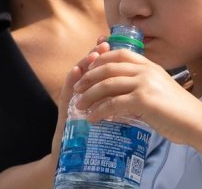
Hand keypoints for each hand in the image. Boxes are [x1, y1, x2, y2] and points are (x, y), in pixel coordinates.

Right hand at [51, 39, 111, 158]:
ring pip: (76, 77)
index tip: (113, 42)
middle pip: (88, 69)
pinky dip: (70, 81)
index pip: (101, 70)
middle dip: (96, 55)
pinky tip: (75, 72)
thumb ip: (120, 102)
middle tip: (103, 44)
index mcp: (96, 93)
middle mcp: (83, 93)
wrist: (78, 159)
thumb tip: (137, 89)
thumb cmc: (96, 137)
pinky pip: (66, 94)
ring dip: (83, 64)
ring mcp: (72, 101)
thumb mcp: (112, 118)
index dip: (106, 56)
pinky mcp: (64, 112)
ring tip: (91, 54)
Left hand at [71, 49, 200, 144]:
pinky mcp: (143, 100)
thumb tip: (122, 94)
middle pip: (108, 68)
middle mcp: (145, 70)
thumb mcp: (160, 89)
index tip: (87, 70)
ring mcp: (144, 84)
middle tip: (76, 89)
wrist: (196, 121)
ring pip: (107, 84)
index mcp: (149, 65)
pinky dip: (99, 111)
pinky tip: (92, 118)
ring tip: (79, 106)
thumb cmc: (179, 110)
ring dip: (89, 95)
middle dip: (88, 78)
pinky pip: (113, 103)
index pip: (118, 54)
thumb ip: (142, 86)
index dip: (100, 60)